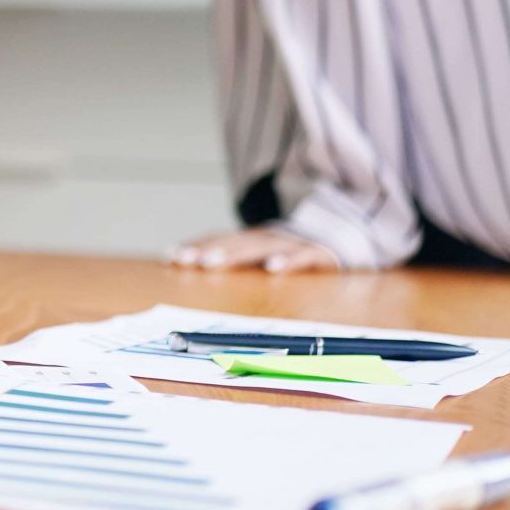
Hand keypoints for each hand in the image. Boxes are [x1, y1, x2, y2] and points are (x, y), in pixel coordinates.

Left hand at [170, 225, 341, 274]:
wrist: (338, 236)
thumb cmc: (288, 253)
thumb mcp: (260, 257)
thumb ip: (234, 263)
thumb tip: (195, 273)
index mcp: (250, 240)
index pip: (218, 241)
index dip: (195, 248)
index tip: (171, 256)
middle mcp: (266, 239)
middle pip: (233, 244)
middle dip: (208, 251)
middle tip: (188, 260)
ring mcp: (290, 244)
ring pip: (259, 247)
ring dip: (235, 254)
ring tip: (213, 261)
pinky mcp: (316, 254)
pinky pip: (302, 257)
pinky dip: (288, 261)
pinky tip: (272, 269)